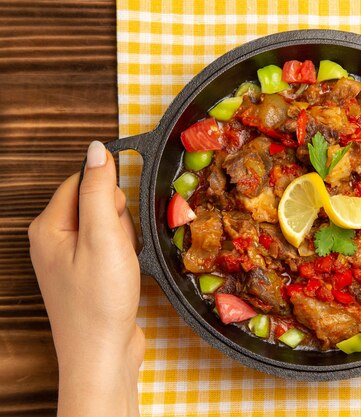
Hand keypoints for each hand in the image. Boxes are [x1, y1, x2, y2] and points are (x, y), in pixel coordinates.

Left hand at [29, 141, 142, 416]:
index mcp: (47, 227)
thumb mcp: (104, 237)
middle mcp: (53, 240)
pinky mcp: (87, 274)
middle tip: (119, 248)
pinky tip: (124, 274)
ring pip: (108, 226)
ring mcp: (69, 259)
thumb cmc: (100, 300)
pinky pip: (111, 247)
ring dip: (124, 240)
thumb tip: (98, 149)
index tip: (122, 217)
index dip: (110, 194)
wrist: (103, 355)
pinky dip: (124, 255)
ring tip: (122, 265)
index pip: (81, 182)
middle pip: (96, 203)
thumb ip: (100, 189)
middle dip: (119, 220)